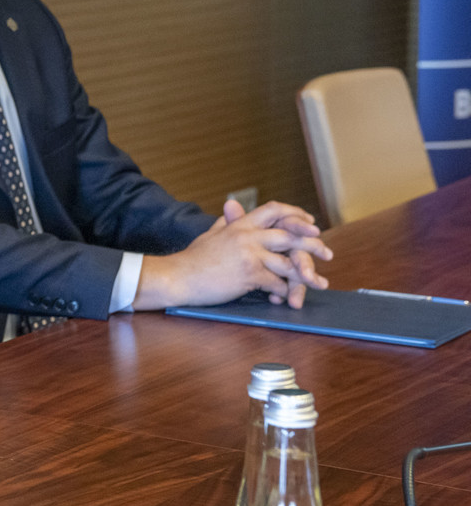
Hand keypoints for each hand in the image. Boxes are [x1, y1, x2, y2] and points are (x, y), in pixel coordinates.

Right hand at [136, 201, 331, 310]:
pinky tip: (284, 297)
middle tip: (328, 254)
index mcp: (239, 225)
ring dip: (305, 276)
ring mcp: (249, 254)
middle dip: (313, 245)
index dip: (296, 215)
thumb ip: (225, 222)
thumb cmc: (192, 259)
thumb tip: (231, 208)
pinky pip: (276, 282)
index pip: (274, 210)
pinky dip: (283, 291)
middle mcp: (247, 235)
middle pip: (290, 235)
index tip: (311, 224)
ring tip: (317, 283)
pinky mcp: (249, 274)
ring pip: (288, 262)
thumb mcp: (210, 235)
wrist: (178, 277)